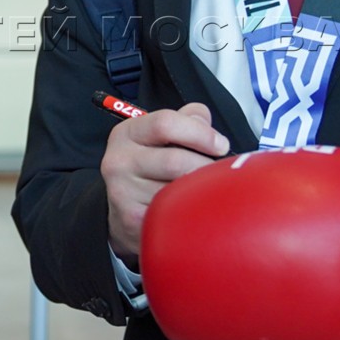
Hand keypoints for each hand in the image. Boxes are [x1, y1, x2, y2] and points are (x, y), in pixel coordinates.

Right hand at [101, 102, 227, 259]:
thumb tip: (205, 121)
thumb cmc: (150, 169)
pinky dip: (191, 211)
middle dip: (206, 168)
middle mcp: (119, 161)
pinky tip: (192, 208)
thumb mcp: (160, 137)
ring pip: (178, 190)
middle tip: (217, 174)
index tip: (220, 145)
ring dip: (200, 191)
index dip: (201, 133)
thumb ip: (186, 120)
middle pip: (176, 160)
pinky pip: (175, 213)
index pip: (165, 124)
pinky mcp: (133, 219)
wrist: (125, 210)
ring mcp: (123, 192)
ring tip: (201, 191)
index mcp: (127, 133)